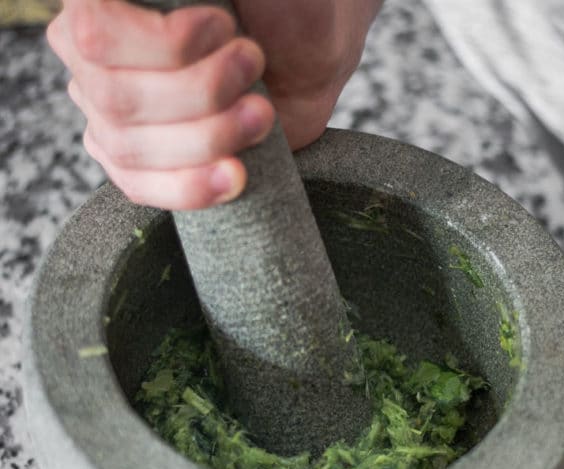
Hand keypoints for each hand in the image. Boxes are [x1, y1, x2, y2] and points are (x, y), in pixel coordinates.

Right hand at [47, 0, 380, 209]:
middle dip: (200, 92)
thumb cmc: (279, 6)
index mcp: (102, 3)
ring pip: (131, 148)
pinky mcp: (138, 163)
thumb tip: (186, 7)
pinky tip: (235, 175)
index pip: (96, 33)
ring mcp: (108, 115)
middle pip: (118, 99)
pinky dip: (191, 187)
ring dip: (209, 137)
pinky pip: (141, 187)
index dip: (164, 45)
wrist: (304, 58)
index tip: (222, 27)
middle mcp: (91, 58)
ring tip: (261, 114)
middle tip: (254, 65)